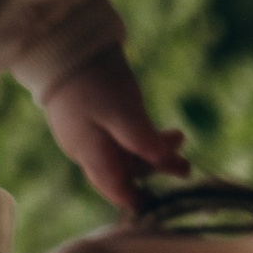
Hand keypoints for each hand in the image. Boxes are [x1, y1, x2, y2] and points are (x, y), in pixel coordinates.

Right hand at [38, 42, 189, 211]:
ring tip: (179, 137)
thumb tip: (164, 163)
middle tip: (186, 167)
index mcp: (91, 153)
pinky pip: (120, 137)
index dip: (137, 200)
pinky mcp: (93, 119)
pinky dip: (141, 136)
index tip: (162, 206)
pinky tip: (158, 129)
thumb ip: (141, 140)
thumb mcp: (122, 111)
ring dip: (152, 149)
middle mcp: (87, 149)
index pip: (115, 189)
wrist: (66, 45)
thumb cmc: (94, 80)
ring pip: (124, 153)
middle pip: (124, 171)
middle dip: (154, 169)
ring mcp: (89, 134)